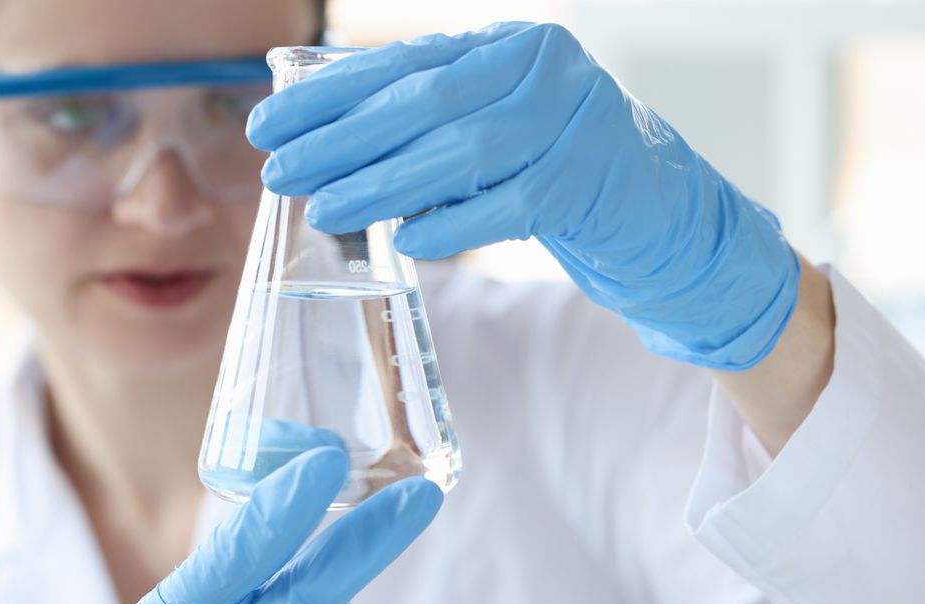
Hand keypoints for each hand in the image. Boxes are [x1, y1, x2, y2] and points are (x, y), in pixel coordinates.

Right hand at [90, 447, 442, 603]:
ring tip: (292, 599)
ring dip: (334, 603)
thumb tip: (325, 464)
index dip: (285, 509)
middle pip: (310, 600)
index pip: (235, 556)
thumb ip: (243, 543)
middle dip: (370, 542)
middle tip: (420, 495)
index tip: (328, 460)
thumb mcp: (179, 594)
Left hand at [247, 22, 799, 370]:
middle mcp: (542, 68)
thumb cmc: (554, 168)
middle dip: (342, 140)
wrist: (655, 209)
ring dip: (382, 184)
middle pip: (425, 103)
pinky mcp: (591, 181)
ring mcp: (573, 121)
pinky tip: (405, 236)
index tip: (269, 125)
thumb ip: (427, 122)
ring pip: (461, 152)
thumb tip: (326, 140)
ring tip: (323, 208)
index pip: (404, 65)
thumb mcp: (491, 128)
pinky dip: (453, 222)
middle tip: (278, 171)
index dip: (330, 97)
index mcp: (507, 45)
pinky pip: (509, 205)